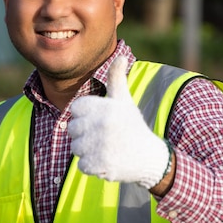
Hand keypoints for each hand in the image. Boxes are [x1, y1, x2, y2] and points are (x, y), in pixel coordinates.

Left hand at [68, 56, 169, 188]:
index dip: (85, 116)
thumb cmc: (132, 126)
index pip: (75, 108)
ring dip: (87, 151)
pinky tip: (107, 160)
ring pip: (75, 148)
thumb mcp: (124, 100)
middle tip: (103, 136)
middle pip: (72, 129)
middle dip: (84, 134)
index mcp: (105, 107)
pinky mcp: (100, 165)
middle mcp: (102, 124)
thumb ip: (117, 78)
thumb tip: (121, 56)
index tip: (100, 120)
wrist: (150, 158)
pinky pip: (82, 165)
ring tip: (106, 148)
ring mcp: (101, 146)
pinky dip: (92, 166)